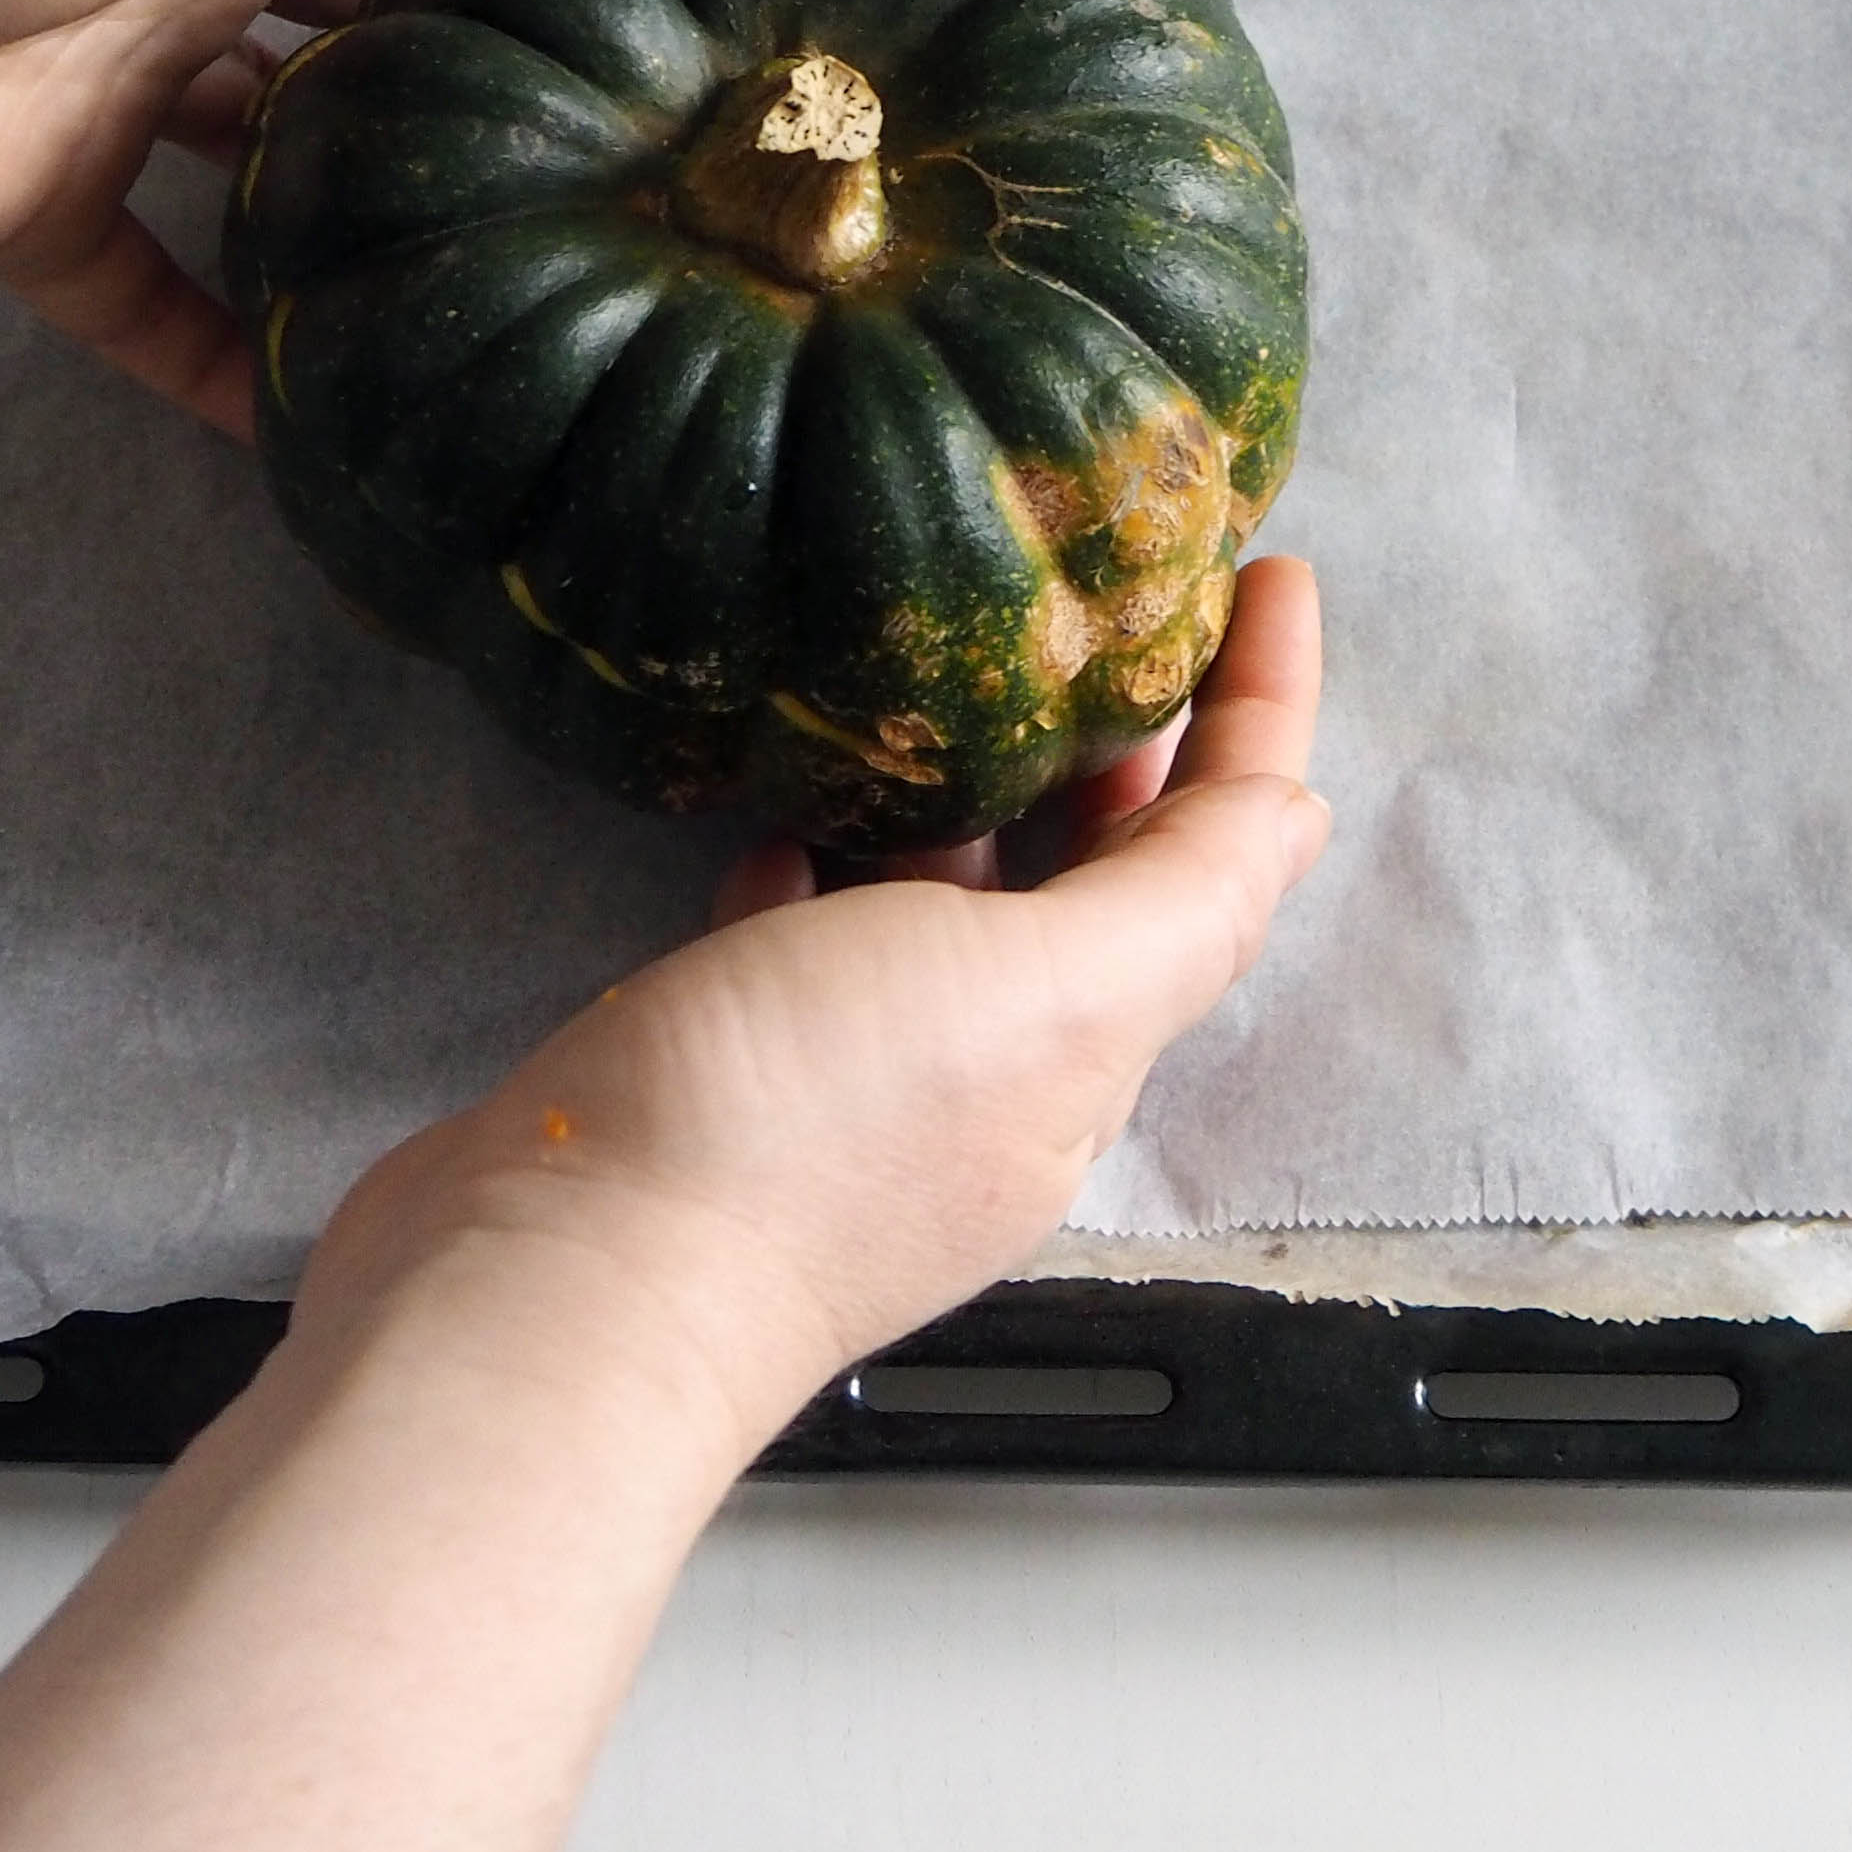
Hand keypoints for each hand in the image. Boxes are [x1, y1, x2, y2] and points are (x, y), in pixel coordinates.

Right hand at [295, 557, 1333, 1450]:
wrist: (562, 1280)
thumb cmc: (812, 1124)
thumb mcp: (1050, 988)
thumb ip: (1176, 902)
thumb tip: (1288, 822)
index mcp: (1087, 1047)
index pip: (1221, 858)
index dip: (1260, 713)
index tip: (1278, 571)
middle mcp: (989, 1071)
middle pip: (1095, 882)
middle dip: (1129, 746)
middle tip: (1112, 600)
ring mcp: (852, 1080)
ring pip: (945, 908)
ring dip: (968, 794)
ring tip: (948, 672)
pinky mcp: (720, 1072)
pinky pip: (800, 942)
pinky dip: (816, 868)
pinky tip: (784, 814)